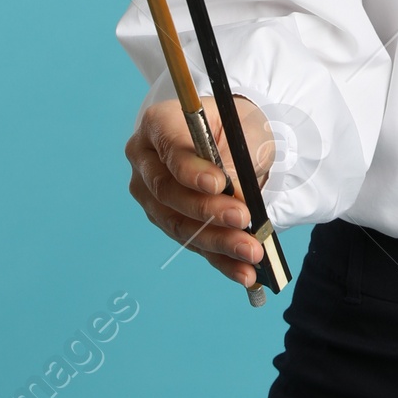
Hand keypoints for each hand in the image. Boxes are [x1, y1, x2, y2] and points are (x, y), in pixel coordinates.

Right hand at [125, 95, 276, 286]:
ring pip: (179, 225)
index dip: (190, 170)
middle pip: (169, 193)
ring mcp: (152, 196)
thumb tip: (233, 192)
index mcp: (159, 124)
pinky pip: (193, 245)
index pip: (169, 150)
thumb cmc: (238, 126)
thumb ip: (236, 156)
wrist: (237, 140)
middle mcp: (146, 161)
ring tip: (251, 252)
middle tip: (243, 218)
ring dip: (218, 242)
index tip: (218, 183)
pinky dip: (221, 259)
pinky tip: (244, 272)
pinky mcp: (169, 222)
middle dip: (208, 210)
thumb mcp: (245, 130)